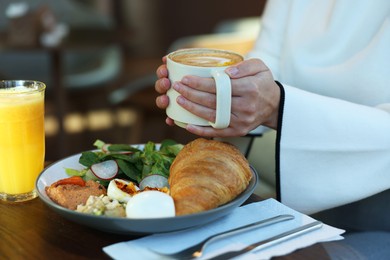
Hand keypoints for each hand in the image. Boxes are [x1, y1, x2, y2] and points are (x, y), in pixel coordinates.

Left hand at [155, 58, 280, 136]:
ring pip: (212, 116)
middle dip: (191, 94)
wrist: (274, 105)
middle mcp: (246, 106)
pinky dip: (201, 130)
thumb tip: (226, 72)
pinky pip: (217, 132)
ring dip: (192, 109)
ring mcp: (241, 121)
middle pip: (213, 101)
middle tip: (177, 87)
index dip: (200, 83)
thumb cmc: (263, 83)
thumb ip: (244, 66)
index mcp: (250, 89)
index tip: (185, 78)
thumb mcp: (260, 67)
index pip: (220, 86)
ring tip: (178, 100)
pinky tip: (187, 125)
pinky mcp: (238, 131)